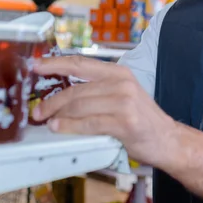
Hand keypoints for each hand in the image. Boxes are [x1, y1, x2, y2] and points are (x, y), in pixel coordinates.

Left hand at [32, 56, 178, 166]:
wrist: (168, 139)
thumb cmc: (142, 119)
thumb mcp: (123, 95)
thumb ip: (98, 90)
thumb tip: (63, 94)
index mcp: (119, 73)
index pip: (81, 63)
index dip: (55, 64)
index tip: (35, 66)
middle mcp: (122, 83)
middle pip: (76, 89)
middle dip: (52, 100)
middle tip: (38, 110)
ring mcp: (125, 102)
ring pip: (79, 106)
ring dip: (58, 114)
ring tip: (46, 121)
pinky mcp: (125, 122)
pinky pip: (89, 123)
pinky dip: (70, 126)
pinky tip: (59, 127)